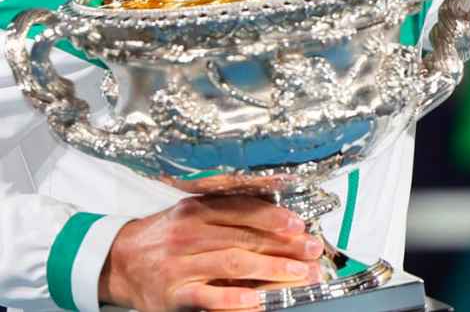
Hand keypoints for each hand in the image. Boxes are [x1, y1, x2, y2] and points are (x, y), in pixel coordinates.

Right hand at [99, 195, 324, 310]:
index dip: (276, 218)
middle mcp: (189, 233)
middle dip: (284, 245)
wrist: (118, 262)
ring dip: (271, 269)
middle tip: (312, 252)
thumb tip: (279, 223)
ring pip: (234, 264)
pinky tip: (256, 300)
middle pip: (245, 238)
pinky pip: (208, 297)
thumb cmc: (165, 237)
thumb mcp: (192, 216)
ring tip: (298, 274)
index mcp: (197, 210)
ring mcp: (180, 265)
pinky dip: (233, 299)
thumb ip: (228, 216)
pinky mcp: (173, 295)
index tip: (301, 226)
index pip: (244, 210)